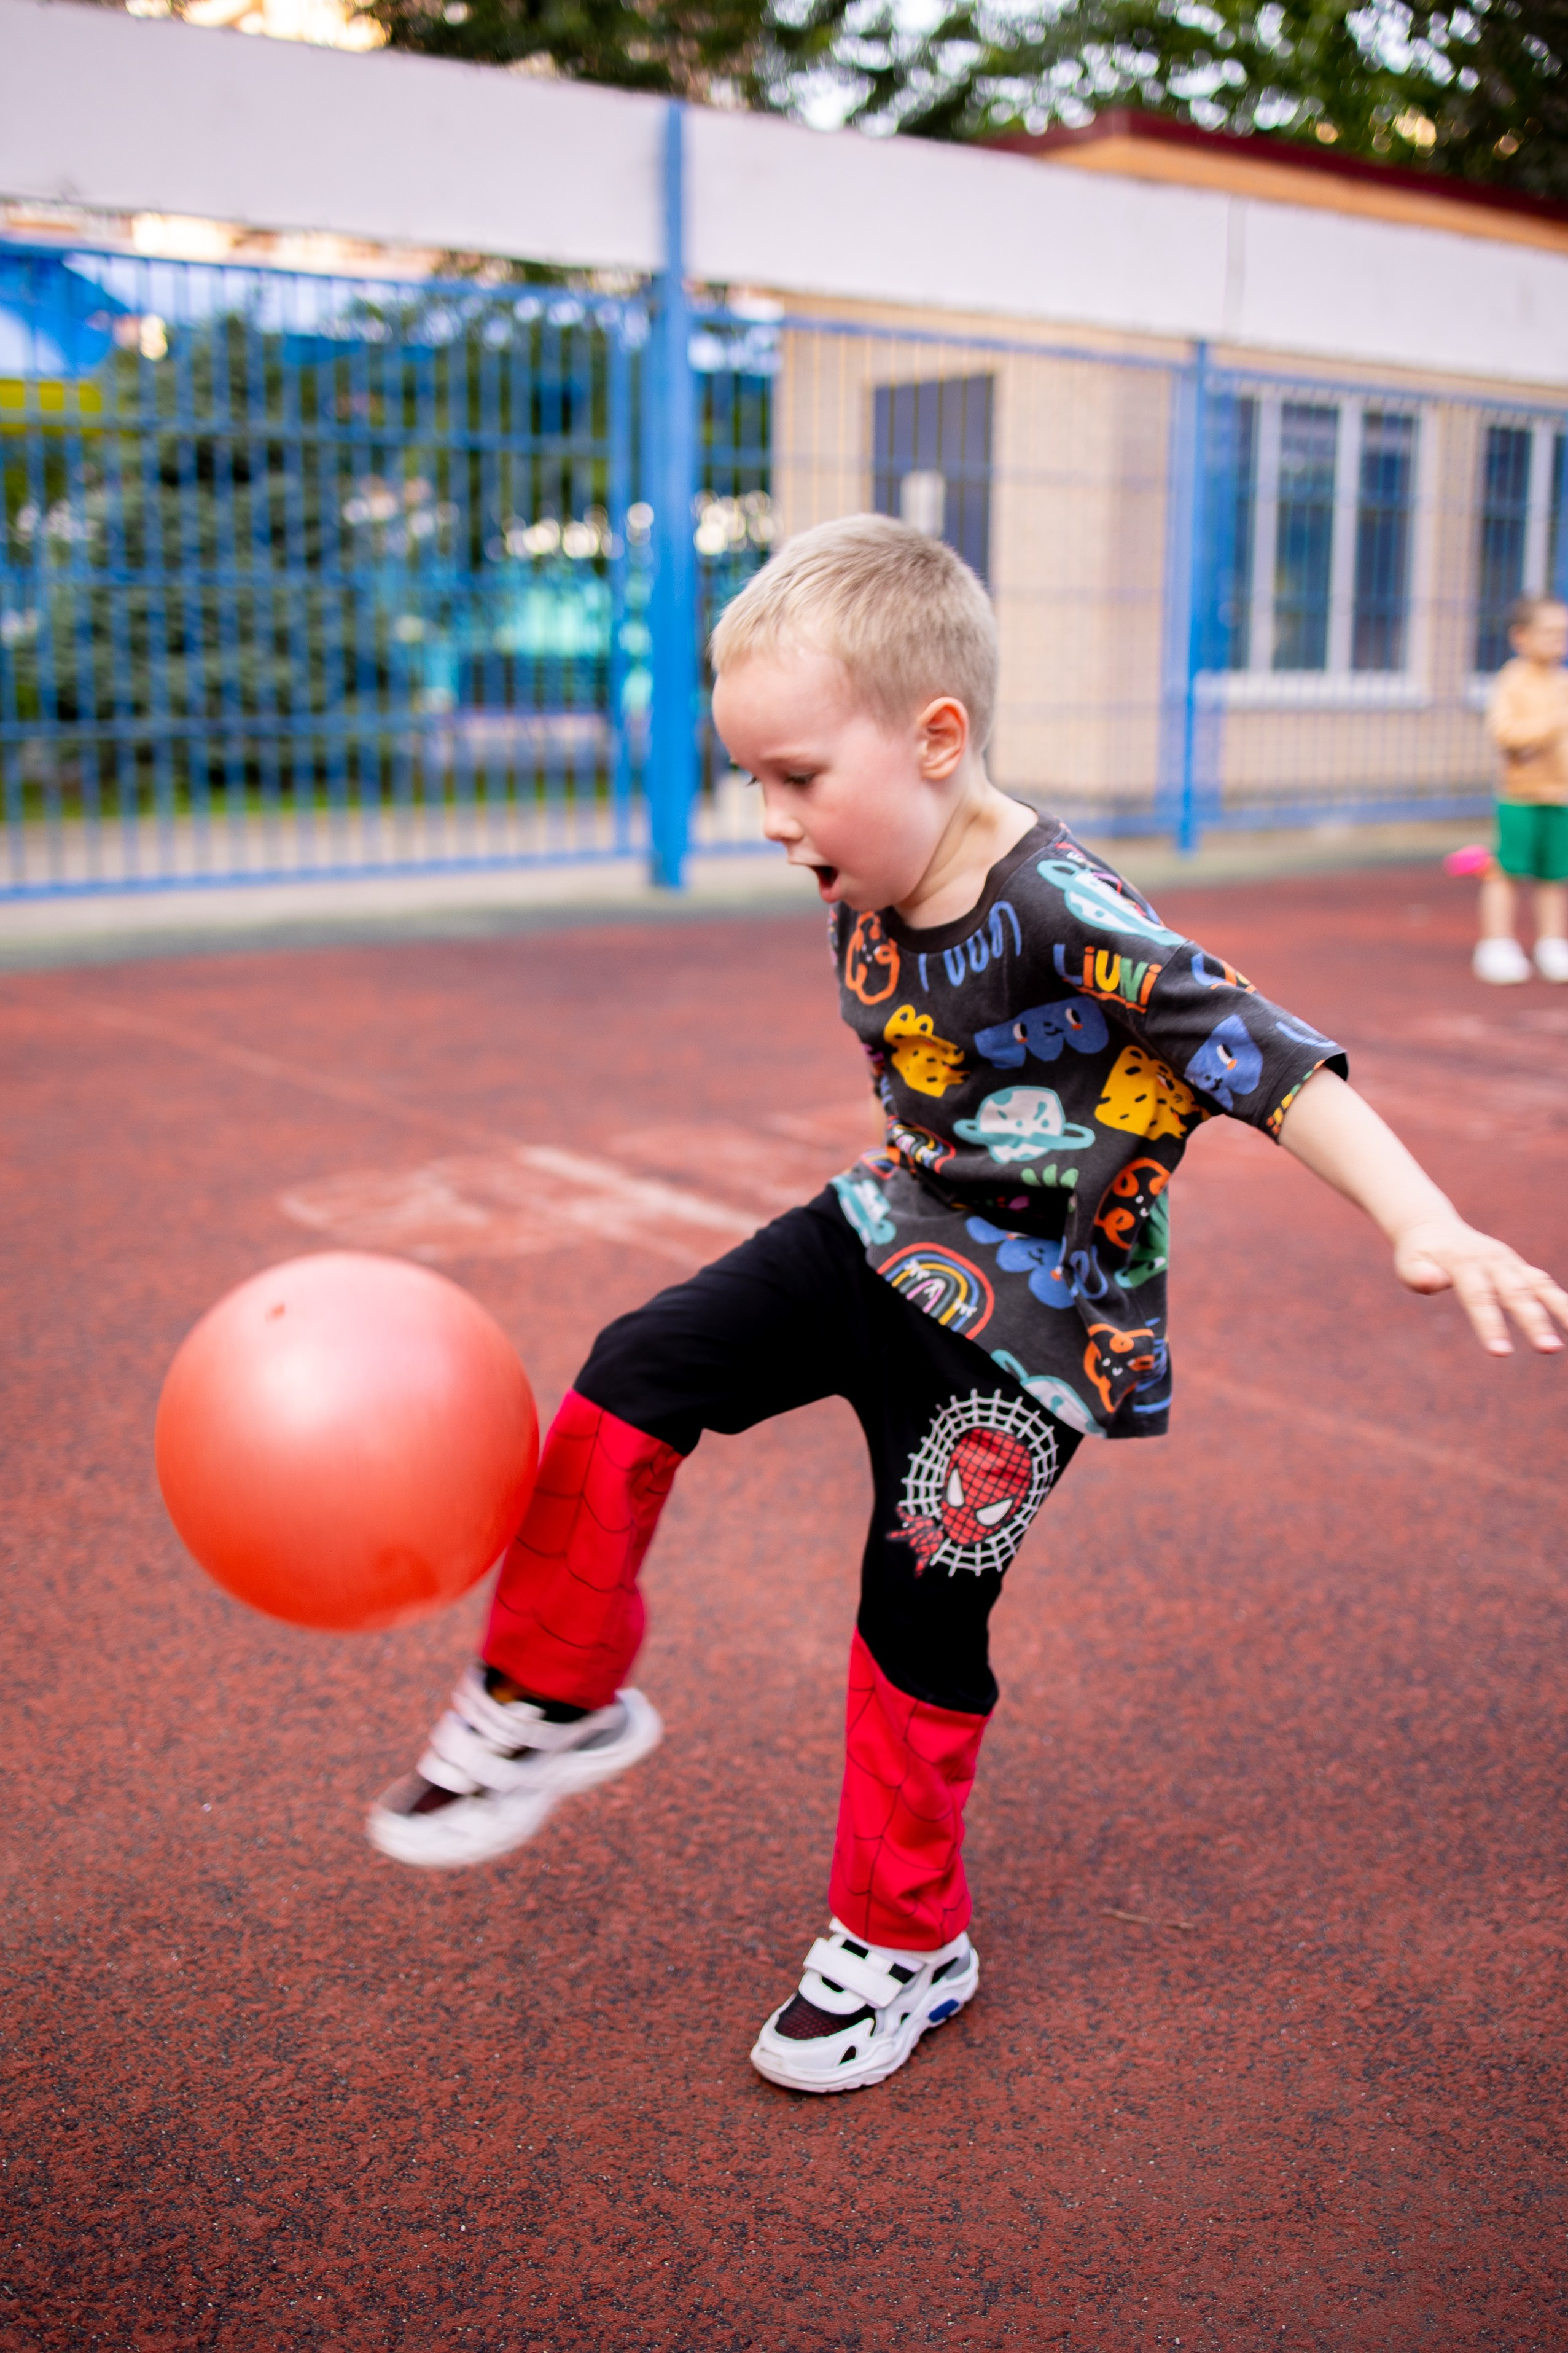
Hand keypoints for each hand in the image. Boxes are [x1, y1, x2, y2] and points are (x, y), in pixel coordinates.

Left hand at [1393, 1217, 1567, 1355]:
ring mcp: (1509, 1262)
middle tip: (1548, 1349)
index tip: (1500, 1353)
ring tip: (1566, 1342)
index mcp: (1464, 1262)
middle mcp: (1493, 1261)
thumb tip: (1433, 1282)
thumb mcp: (1408, 1263)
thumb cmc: (1418, 1254)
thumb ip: (1419, 1275)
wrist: (1432, 1228)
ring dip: (1561, 1310)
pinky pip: (1545, 1284)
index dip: (1490, 1324)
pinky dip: (1562, 1302)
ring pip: (1540, 1286)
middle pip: (1516, 1293)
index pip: (1479, 1297)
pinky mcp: (1519, 1267)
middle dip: (1534, 1322)